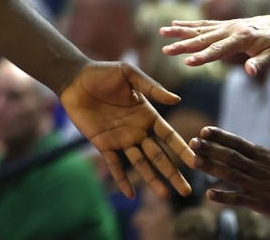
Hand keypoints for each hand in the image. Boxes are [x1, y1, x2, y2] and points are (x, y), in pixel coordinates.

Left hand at [59, 61, 193, 198]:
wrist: (73, 79)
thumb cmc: (101, 73)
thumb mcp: (128, 74)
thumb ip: (151, 87)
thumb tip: (177, 100)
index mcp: (147, 115)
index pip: (169, 136)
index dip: (182, 149)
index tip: (197, 162)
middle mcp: (137, 131)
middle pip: (159, 156)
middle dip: (173, 173)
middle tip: (187, 191)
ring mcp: (121, 139)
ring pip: (140, 164)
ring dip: (152, 180)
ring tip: (165, 196)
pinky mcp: (103, 143)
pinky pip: (114, 164)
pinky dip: (121, 179)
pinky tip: (129, 194)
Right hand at [160, 9, 269, 76]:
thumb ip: (261, 63)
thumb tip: (249, 72)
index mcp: (242, 37)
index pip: (219, 50)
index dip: (203, 57)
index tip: (186, 62)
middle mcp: (231, 29)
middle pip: (203, 38)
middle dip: (183, 44)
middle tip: (165, 50)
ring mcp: (226, 25)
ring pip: (199, 28)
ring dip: (180, 31)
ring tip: (162, 32)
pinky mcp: (225, 24)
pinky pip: (204, 24)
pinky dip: (189, 24)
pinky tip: (176, 24)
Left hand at [189, 101, 269, 223]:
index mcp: (264, 154)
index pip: (238, 142)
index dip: (221, 136)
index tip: (203, 130)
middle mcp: (258, 168)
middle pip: (231, 157)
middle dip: (210, 149)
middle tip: (191, 143)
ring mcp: (259, 186)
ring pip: (231, 176)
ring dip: (212, 169)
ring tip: (193, 162)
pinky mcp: (262, 203)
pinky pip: (240, 199)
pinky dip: (225, 197)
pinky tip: (209, 194)